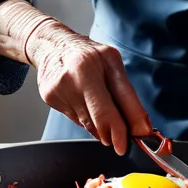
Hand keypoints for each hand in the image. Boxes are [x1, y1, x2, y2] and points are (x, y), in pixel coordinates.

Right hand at [26, 20, 150, 154]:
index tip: (137, 138)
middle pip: (100, 117)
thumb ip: (125, 93)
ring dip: (101, 127)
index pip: (118, 100)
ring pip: (88, 123)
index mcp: (98, 61)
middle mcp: (77, 73)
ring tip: (102, 114)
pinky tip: (85, 105)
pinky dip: (86, 119)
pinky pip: (75, 120)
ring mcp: (61, 87)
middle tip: (121, 142)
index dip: (128, 125)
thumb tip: (137, 127)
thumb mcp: (112, 62)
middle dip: (114, 134)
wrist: (52, 45)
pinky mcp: (50, 98)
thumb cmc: (88, 54)